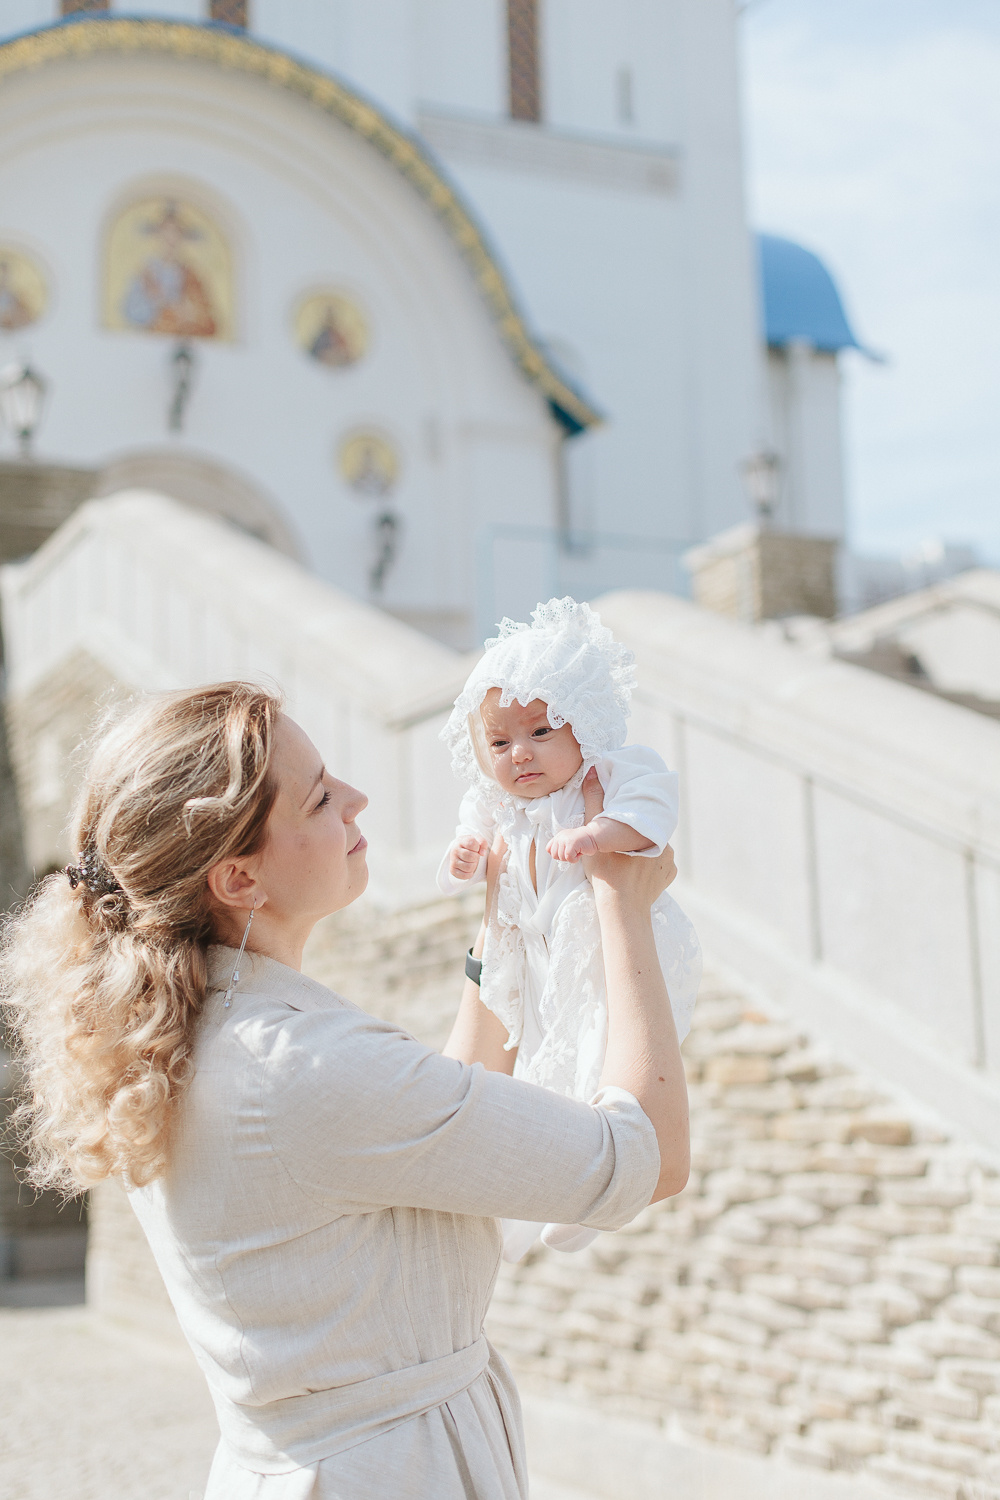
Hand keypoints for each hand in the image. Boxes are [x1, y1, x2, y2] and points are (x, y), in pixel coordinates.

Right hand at [449, 834, 487, 879]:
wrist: (460, 849)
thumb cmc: (471, 845)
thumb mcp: (477, 839)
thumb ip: (483, 842)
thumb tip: (482, 853)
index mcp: (460, 841)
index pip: (472, 844)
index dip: (477, 847)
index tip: (475, 848)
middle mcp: (455, 850)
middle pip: (471, 857)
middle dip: (476, 857)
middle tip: (474, 856)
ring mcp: (453, 860)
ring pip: (469, 867)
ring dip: (474, 866)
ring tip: (471, 862)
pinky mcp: (452, 870)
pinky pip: (465, 876)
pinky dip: (470, 874)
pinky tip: (469, 869)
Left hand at [547, 825, 599, 861]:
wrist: (594, 836)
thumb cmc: (583, 842)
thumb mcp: (568, 842)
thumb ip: (560, 846)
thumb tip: (553, 855)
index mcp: (558, 836)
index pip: (548, 849)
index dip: (557, 854)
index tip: (566, 852)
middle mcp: (560, 837)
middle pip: (554, 855)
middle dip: (564, 857)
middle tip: (573, 852)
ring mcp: (565, 840)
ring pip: (561, 858)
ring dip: (571, 858)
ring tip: (577, 851)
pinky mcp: (571, 844)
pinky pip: (569, 858)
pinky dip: (575, 859)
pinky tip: (579, 853)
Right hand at [578, 768, 676, 906]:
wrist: (622, 911)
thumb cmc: (607, 874)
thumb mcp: (595, 835)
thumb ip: (593, 802)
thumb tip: (592, 772)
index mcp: (650, 830)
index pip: (639, 819)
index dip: (627, 821)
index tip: (617, 829)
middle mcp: (665, 844)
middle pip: (645, 835)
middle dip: (632, 839)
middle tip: (618, 849)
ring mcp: (669, 864)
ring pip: (653, 852)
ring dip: (641, 855)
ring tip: (625, 863)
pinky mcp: (668, 879)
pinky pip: (659, 870)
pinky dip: (648, 871)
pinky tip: (637, 876)